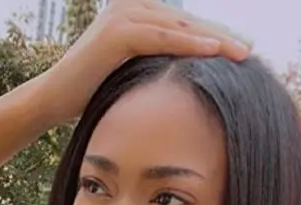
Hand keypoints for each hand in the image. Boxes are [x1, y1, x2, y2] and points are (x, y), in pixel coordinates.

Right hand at [41, 0, 251, 122]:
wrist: (51, 100)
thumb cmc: (87, 96)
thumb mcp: (127, 77)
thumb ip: (151, 67)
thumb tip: (182, 81)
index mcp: (135, 14)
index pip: (182, 23)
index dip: (212, 36)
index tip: (241, 51)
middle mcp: (130, 6)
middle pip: (186, 21)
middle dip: (219, 35)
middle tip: (250, 50)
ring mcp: (123, 14)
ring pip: (179, 26)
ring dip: (213, 39)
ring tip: (241, 52)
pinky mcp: (118, 31)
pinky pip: (162, 37)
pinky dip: (189, 44)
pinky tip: (213, 51)